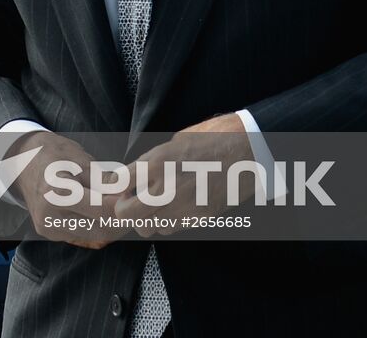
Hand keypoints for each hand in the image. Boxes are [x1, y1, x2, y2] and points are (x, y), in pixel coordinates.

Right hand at [7, 131, 124, 249]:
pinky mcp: (49, 233)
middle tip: (132, 206)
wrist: (23, 160)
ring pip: (92, 235)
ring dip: (109, 224)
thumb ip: (105, 182)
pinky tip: (100, 211)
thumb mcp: (82, 161)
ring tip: (118, 207)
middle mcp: (50, 216)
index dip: (123, 206)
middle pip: (100, 230)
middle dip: (120, 220)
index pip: (102, 211)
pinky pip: (80, 233)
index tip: (135, 197)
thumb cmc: (54, 154)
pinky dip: (94, 225)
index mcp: (57, 194)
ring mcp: (48, 228)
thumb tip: (129, 195)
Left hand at [115, 113, 254, 235]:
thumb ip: (153, 160)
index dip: (118, 184)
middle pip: (125, 214)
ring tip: (154, 203)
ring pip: (147, 227)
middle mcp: (166, 188)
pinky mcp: (198, 219)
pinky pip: (171, 229)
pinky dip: (166, 222)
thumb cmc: (214, 138)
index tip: (121, 184)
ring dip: (145, 218)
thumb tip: (135, 173)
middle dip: (124, 207)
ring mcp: (183, 207)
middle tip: (131, 199)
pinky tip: (173, 207)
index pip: (119, 182)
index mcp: (158, 162)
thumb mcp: (176, 140)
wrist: (249, 152)